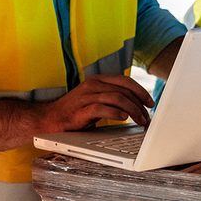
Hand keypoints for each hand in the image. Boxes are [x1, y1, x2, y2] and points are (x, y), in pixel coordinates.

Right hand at [40, 73, 155, 132]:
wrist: (50, 119)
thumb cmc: (76, 112)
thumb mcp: (95, 100)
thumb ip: (112, 99)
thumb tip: (136, 106)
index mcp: (98, 80)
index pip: (125, 80)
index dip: (141, 91)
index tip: (150, 102)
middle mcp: (93, 85)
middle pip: (124, 89)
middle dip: (140, 103)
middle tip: (148, 116)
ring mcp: (86, 96)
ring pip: (117, 98)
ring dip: (133, 110)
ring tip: (140, 120)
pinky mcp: (81, 110)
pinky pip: (103, 108)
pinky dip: (116, 113)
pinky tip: (124, 118)